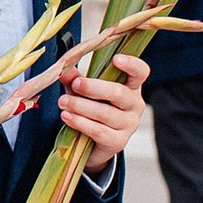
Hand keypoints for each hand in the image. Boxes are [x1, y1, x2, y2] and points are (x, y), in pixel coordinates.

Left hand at [65, 53, 147, 170]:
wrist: (93, 143)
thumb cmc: (92, 109)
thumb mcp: (84, 91)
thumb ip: (75, 79)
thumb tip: (65, 69)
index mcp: (131, 86)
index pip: (140, 72)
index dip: (131, 64)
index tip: (116, 58)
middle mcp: (135, 104)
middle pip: (118, 93)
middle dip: (93, 88)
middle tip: (75, 84)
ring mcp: (129, 124)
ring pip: (105, 113)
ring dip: (80, 106)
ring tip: (62, 102)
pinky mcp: (118, 142)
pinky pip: (99, 131)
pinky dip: (80, 122)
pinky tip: (67, 117)